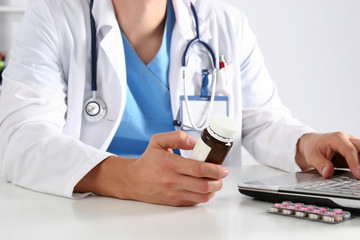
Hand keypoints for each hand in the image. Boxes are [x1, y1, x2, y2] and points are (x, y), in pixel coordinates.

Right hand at [75, 131, 227, 205]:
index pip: (199, 169)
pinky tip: (204, 188)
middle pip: (204, 185)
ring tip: (215, 181)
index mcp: (170, 164)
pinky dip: (204, 196)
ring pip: (202, 196)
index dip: (215, 169)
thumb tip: (196, 142)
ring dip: (214, 190)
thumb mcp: (158, 141)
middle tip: (221, 175)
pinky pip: (195, 202)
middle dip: (218, 181)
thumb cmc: (147, 161)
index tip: (222, 167)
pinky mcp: (175, 202)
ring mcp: (174, 193)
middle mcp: (173, 181)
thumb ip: (178, 137)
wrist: (133, 180)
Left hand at [296, 132, 359, 178]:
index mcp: (336, 138)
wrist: (311, 143)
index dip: (355, 164)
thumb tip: (328, 172)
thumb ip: (320, 164)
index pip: (349, 151)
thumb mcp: (311, 157)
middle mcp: (347, 139)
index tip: (358, 175)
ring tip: (359, 175)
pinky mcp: (355, 150)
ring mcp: (352, 144)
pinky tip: (359, 173)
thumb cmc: (312, 148)